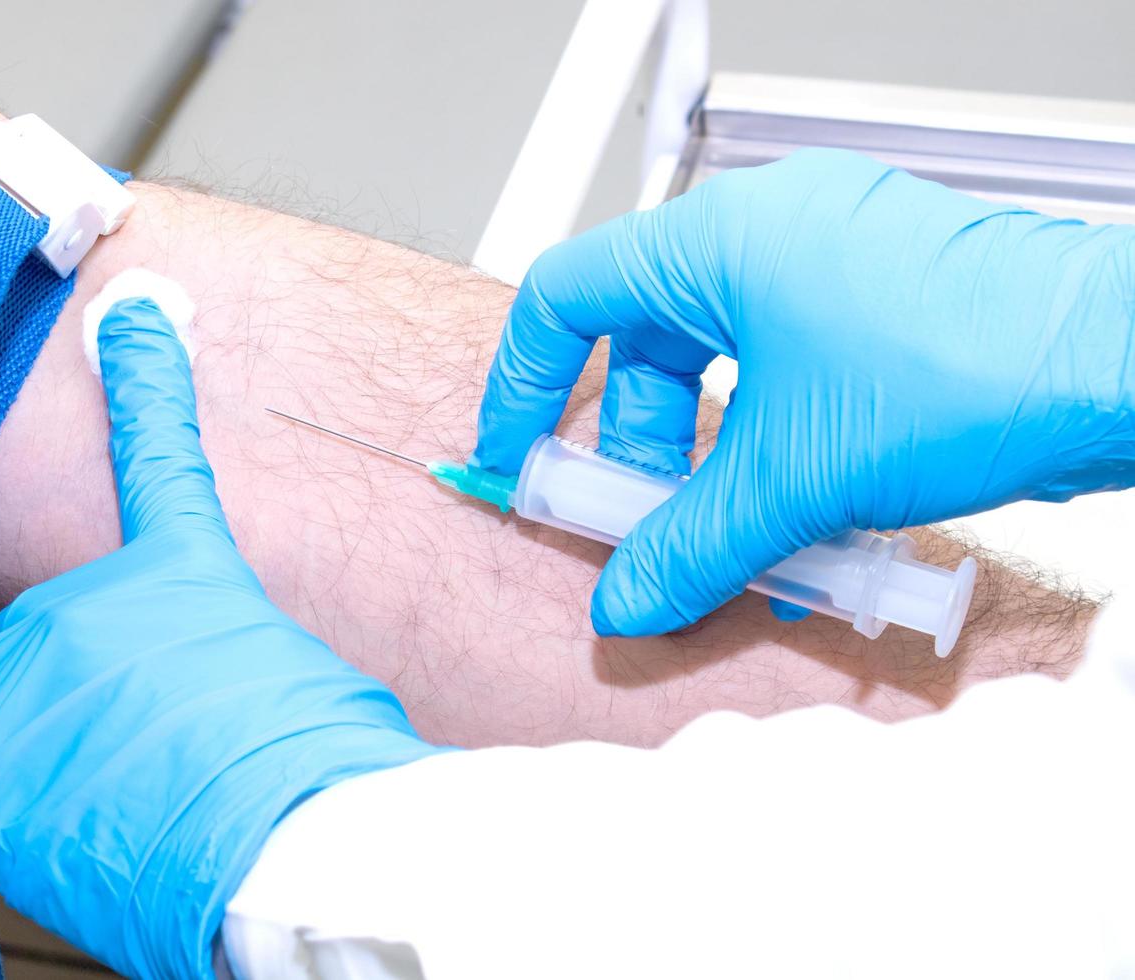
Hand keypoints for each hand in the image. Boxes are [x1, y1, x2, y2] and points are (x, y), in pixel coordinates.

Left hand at [0, 293, 441, 977]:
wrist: (286, 849)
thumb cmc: (319, 776)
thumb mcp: (312, 687)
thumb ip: (247, 666)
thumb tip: (242, 698)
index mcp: (183, 576)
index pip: (158, 450)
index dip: (145, 373)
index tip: (132, 316)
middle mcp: (86, 612)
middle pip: (24, 627)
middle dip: (49, 682)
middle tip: (100, 741)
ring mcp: (19, 688)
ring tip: (29, 785)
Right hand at [472, 148, 1134, 636]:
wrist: (1125, 363)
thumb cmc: (979, 366)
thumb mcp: (796, 477)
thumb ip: (690, 547)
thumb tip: (627, 598)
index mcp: (723, 241)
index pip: (570, 295)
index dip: (527, 383)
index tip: (522, 455)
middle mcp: (769, 236)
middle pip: (645, 343)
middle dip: (635, 449)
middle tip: (634, 525)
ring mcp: (828, 265)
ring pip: (719, 368)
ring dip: (709, 463)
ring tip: (728, 542)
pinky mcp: (876, 306)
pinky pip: (783, 377)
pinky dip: (769, 449)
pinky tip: (791, 523)